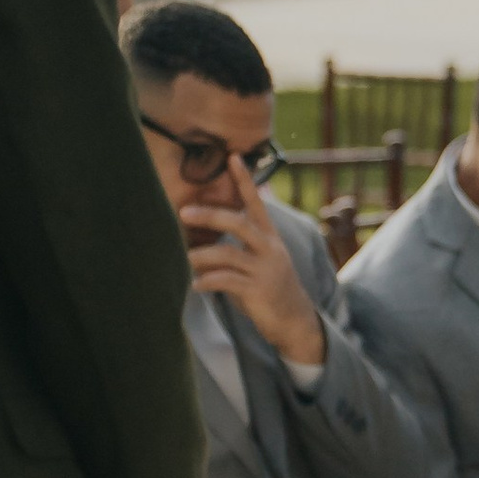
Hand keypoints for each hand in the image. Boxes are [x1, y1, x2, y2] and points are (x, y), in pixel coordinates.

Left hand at [184, 159, 326, 365]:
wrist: (294, 321)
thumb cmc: (270, 288)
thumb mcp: (260, 261)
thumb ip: (239, 246)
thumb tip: (203, 234)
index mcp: (269, 237)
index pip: (256, 202)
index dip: (244, 180)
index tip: (232, 156)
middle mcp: (269, 249)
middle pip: (239, 223)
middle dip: (210, 215)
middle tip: (184, 212)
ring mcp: (265, 270)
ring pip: (228, 254)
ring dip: (201, 256)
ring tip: (185, 259)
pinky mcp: (258, 291)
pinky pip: (226, 281)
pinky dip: (207, 282)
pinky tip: (195, 285)